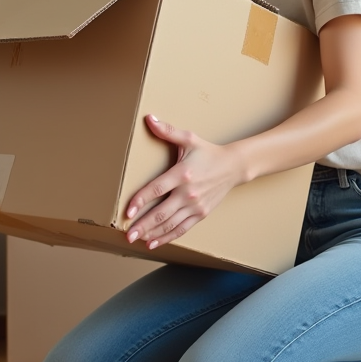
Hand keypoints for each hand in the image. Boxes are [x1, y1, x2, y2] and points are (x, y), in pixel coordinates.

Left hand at [124, 115, 245, 249]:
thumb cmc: (208, 152)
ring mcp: (195, 206)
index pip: (156, 190)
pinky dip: (167, 237)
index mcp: (182, 174)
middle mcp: (188, 193)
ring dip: (152, 233)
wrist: (234, 167)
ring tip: (136, 239)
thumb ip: (167, 131)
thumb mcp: (189, 139)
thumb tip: (149, 118)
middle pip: (161, 213)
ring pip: (170, 224)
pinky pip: (181, 228)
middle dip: (143, 225)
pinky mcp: (201, 214)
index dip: (140, 201)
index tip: (127, 212)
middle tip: (127, 234)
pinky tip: (153, 242)